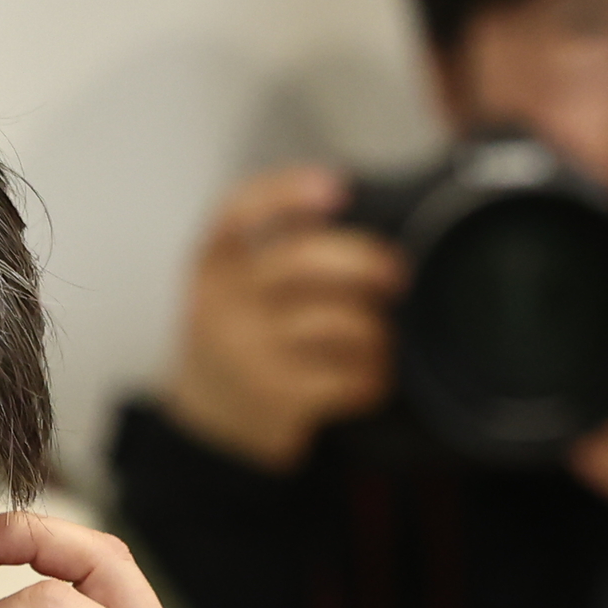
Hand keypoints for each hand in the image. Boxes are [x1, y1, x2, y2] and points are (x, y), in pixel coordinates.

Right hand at [160, 167, 403, 472]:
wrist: (212, 420)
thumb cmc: (241, 335)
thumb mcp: (234, 283)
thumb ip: (274, 245)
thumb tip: (345, 196)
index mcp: (213, 264)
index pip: (239, 211)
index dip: (288, 193)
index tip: (336, 187)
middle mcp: (223, 303)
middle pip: (304, 261)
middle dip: (365, 260)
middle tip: (395, 273)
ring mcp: (249, 352)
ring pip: (340, 322)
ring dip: (376, 332)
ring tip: (377, 340)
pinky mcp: (278, 396)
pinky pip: (350, 376)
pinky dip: (374, 376)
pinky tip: (369, 377)